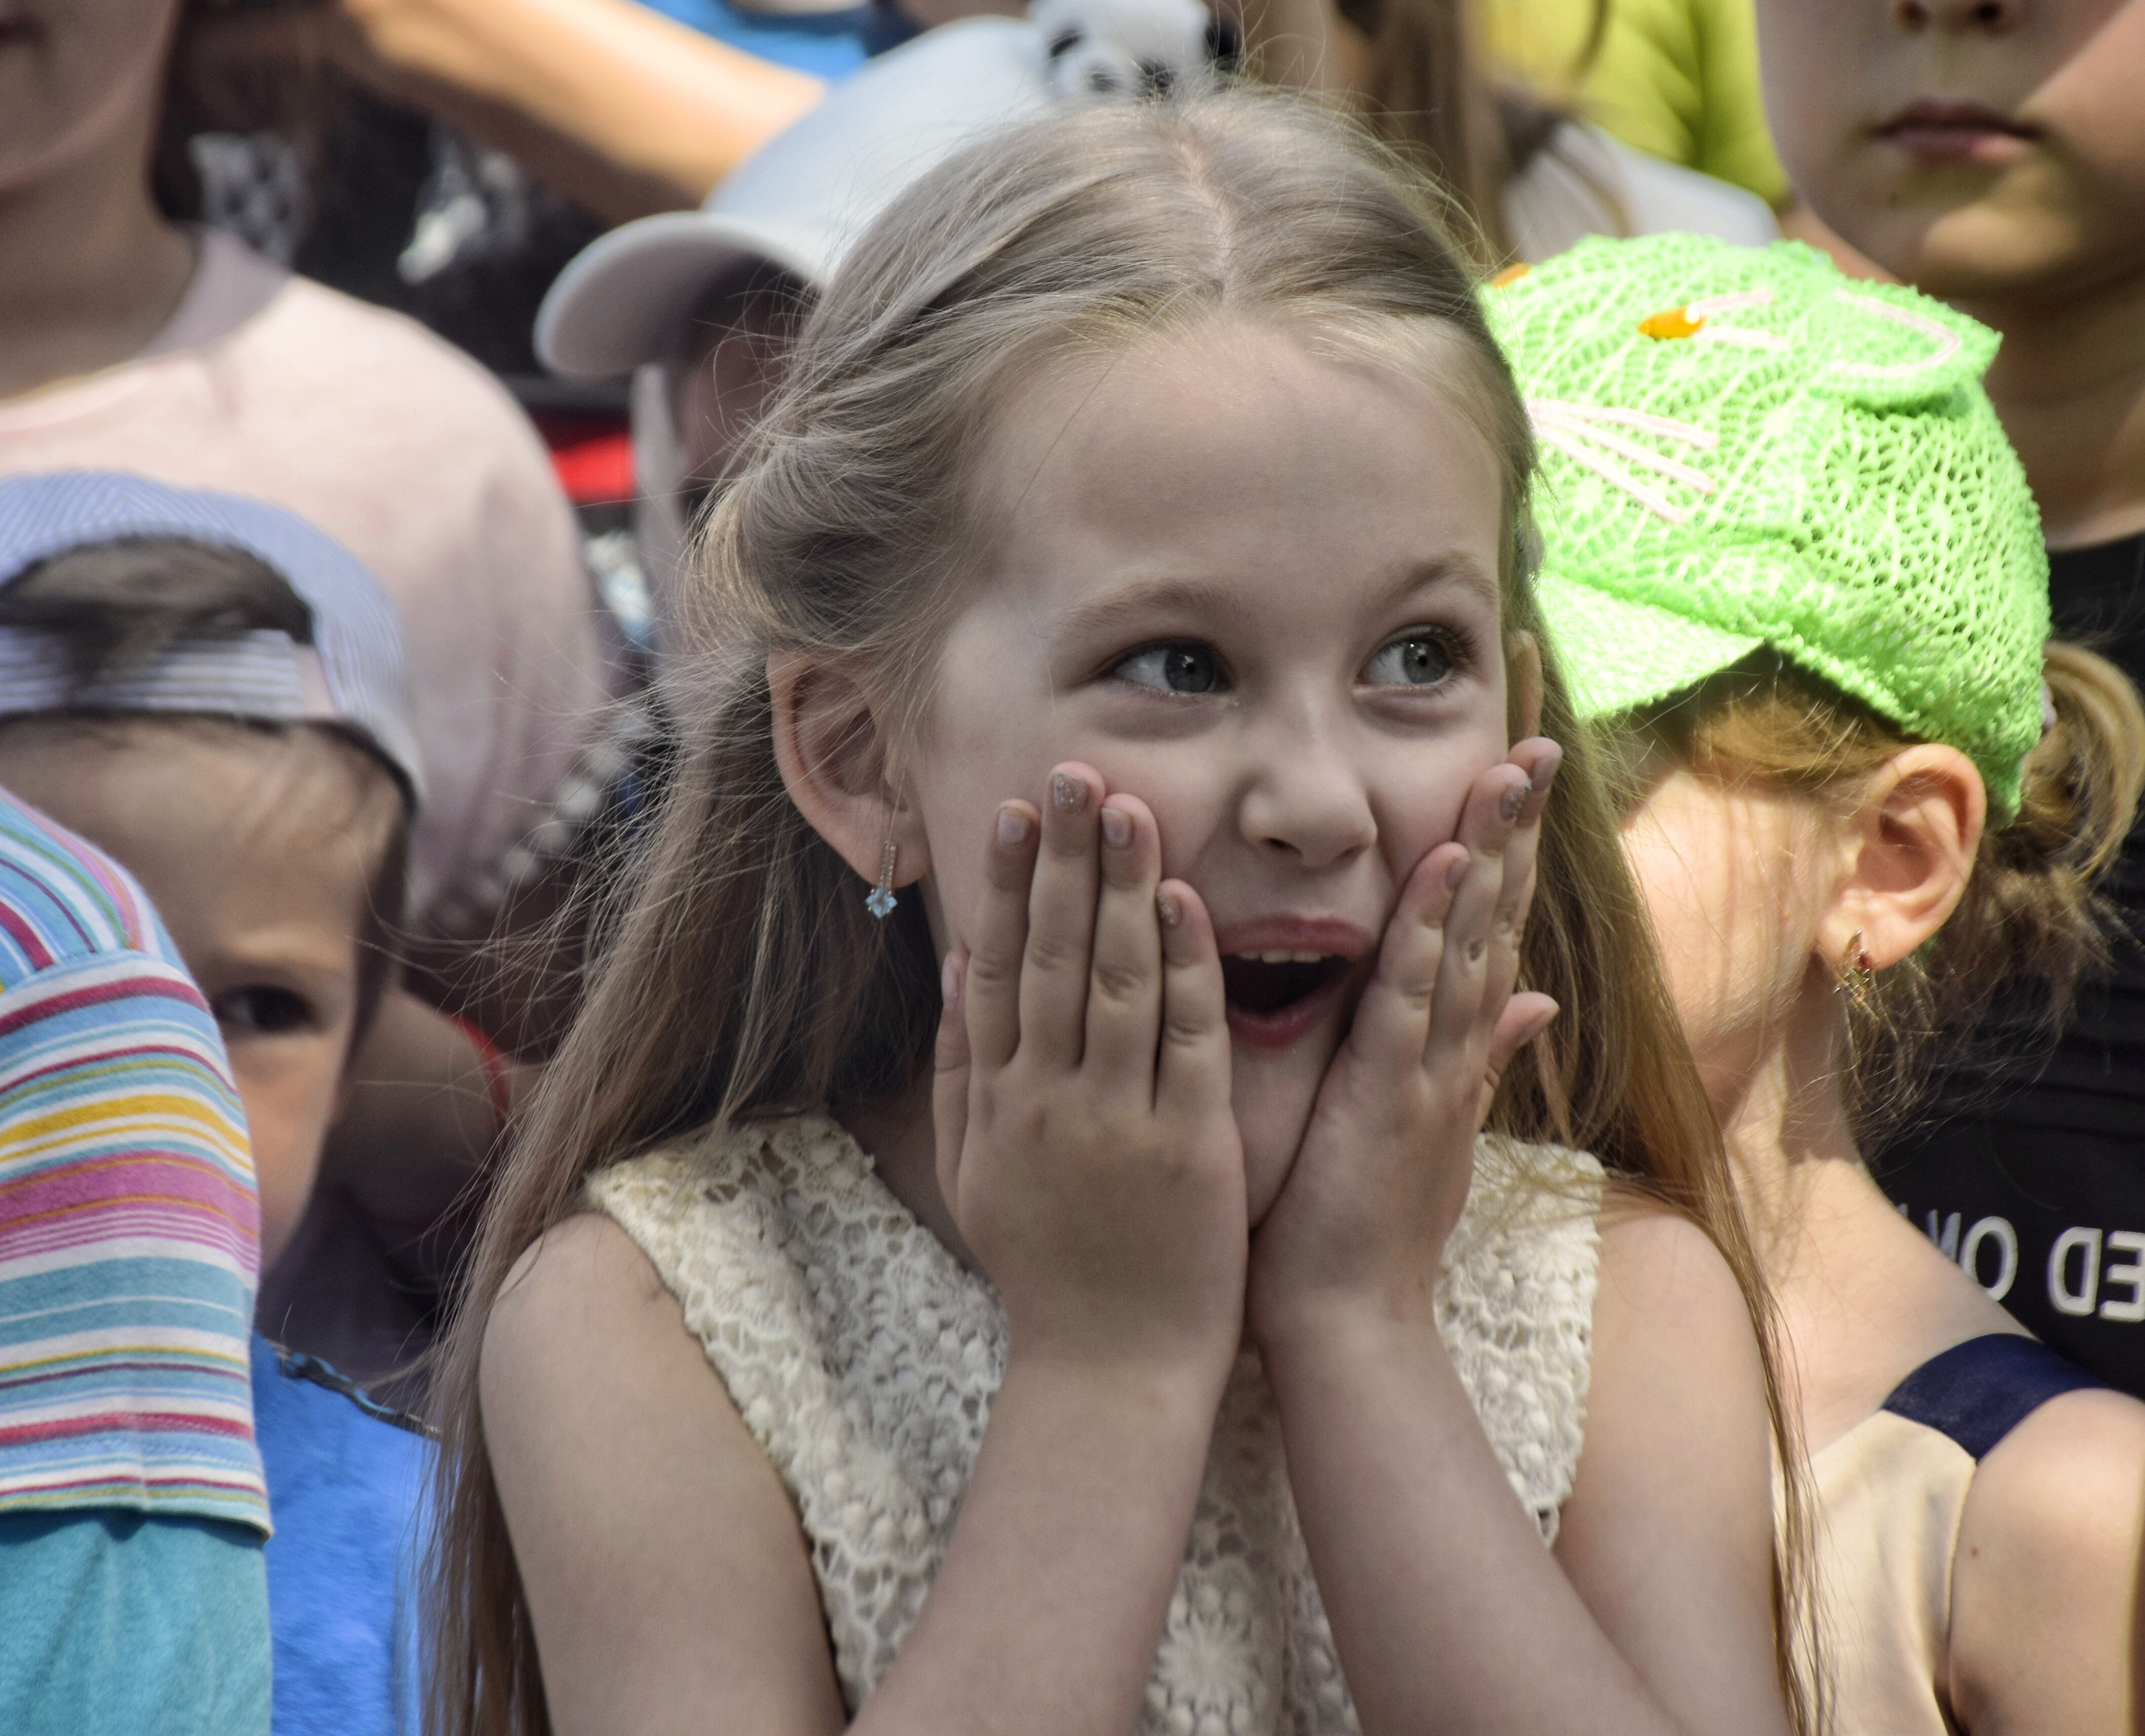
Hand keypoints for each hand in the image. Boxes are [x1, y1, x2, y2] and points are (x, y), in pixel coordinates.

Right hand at [931, 765, 1248, 1385]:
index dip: (1001, 884)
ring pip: (1114, 980)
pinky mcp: (1187, 1145)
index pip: (995, 968)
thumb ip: (961, 1068)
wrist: (1110, 1370)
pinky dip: (1183, 966)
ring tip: (1125, 806)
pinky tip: (1181, 901)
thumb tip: (957, 968)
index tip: (1011, 810)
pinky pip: (1186, 1037)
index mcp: (995, 1102)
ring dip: (1120, 886)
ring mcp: (1116, 1121)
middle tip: (1071, 773)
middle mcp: (1047, 1101)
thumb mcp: (974, 1168)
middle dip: (1060, 858)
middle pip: (1050, 956)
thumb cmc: (1046, 1267)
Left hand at [1248, 741, 1562, 1350]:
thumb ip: (1484, 1053)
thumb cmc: (1369, 1223)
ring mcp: (1433, 1067)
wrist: (1350, 1321)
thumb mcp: (1430, 1121)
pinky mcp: (1390, 1093)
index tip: (1521, 758)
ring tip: (1509, 764)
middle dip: (1516, 820)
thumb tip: (1535, 997)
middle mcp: (1459, 1044)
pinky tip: (1440, 867)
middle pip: (1499, 910)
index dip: (1511, 840)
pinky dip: (1428, 930)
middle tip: (1536, 730)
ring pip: (1469, 939)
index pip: (1493, 919)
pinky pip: (1412, 998)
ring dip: (1489, 851)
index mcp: (1457, 1043)